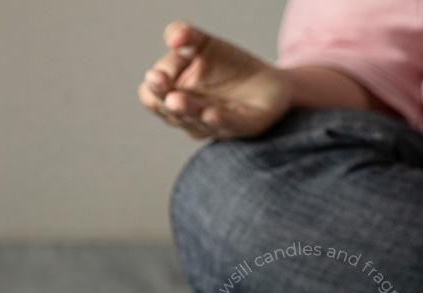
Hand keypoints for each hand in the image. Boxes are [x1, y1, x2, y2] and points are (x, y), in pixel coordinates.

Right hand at [138, 21, 291, 138]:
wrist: (271, 82)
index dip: (154, 85)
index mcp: (174, 95)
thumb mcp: (203, 44)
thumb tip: (174, 38)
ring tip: (177, 99)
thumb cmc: (229, 66)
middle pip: (168, 111)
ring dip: (187, 109)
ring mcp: (214, 124)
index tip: (159, 73)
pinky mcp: (242, 126)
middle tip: (159, 81)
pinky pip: (227, 125)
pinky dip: (218, 120)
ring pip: (195, 121)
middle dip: (163, 96)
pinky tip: (210, 113)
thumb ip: (186, 36)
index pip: (152, 96)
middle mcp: (190, 115)